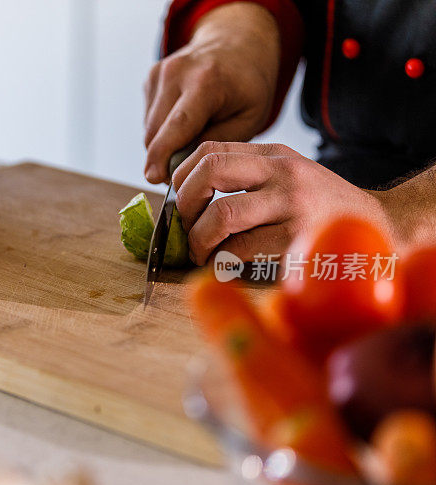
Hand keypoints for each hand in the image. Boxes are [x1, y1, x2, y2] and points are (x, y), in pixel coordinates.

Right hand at [144, 3, 280, 183]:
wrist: (237, 44)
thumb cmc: (247, 85)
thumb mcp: (249, 118)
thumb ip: (216, 143)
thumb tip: (183, 166)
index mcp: (207, 81)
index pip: (177, 126)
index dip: (162, 155)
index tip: (153, 178)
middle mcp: (177, 72)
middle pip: (157, 132)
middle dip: (165, 158)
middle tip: (187, 170)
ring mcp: (160, 72)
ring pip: (149, 129)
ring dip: (164, 144)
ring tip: (193, 138)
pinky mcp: (151, 77)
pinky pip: (149, 119)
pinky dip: (162, 129)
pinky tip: (185, 121)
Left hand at [171, 141, 390, 264]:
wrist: (375, 229)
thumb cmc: (319, 208)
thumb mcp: (287, 176)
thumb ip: (246, 176)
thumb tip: (186, 198)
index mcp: (274, 153)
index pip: (210, 150)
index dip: (182, 177)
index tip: (180, 202)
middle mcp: (282, 172)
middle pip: (210, 171)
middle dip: (186, 204)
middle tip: (186, 227)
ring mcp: (292, 204)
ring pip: (222, 215)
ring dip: (200, 240)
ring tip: (201, 252)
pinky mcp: (296, 239)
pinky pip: (241, 249)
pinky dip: (221, 260)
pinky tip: (222, 265)